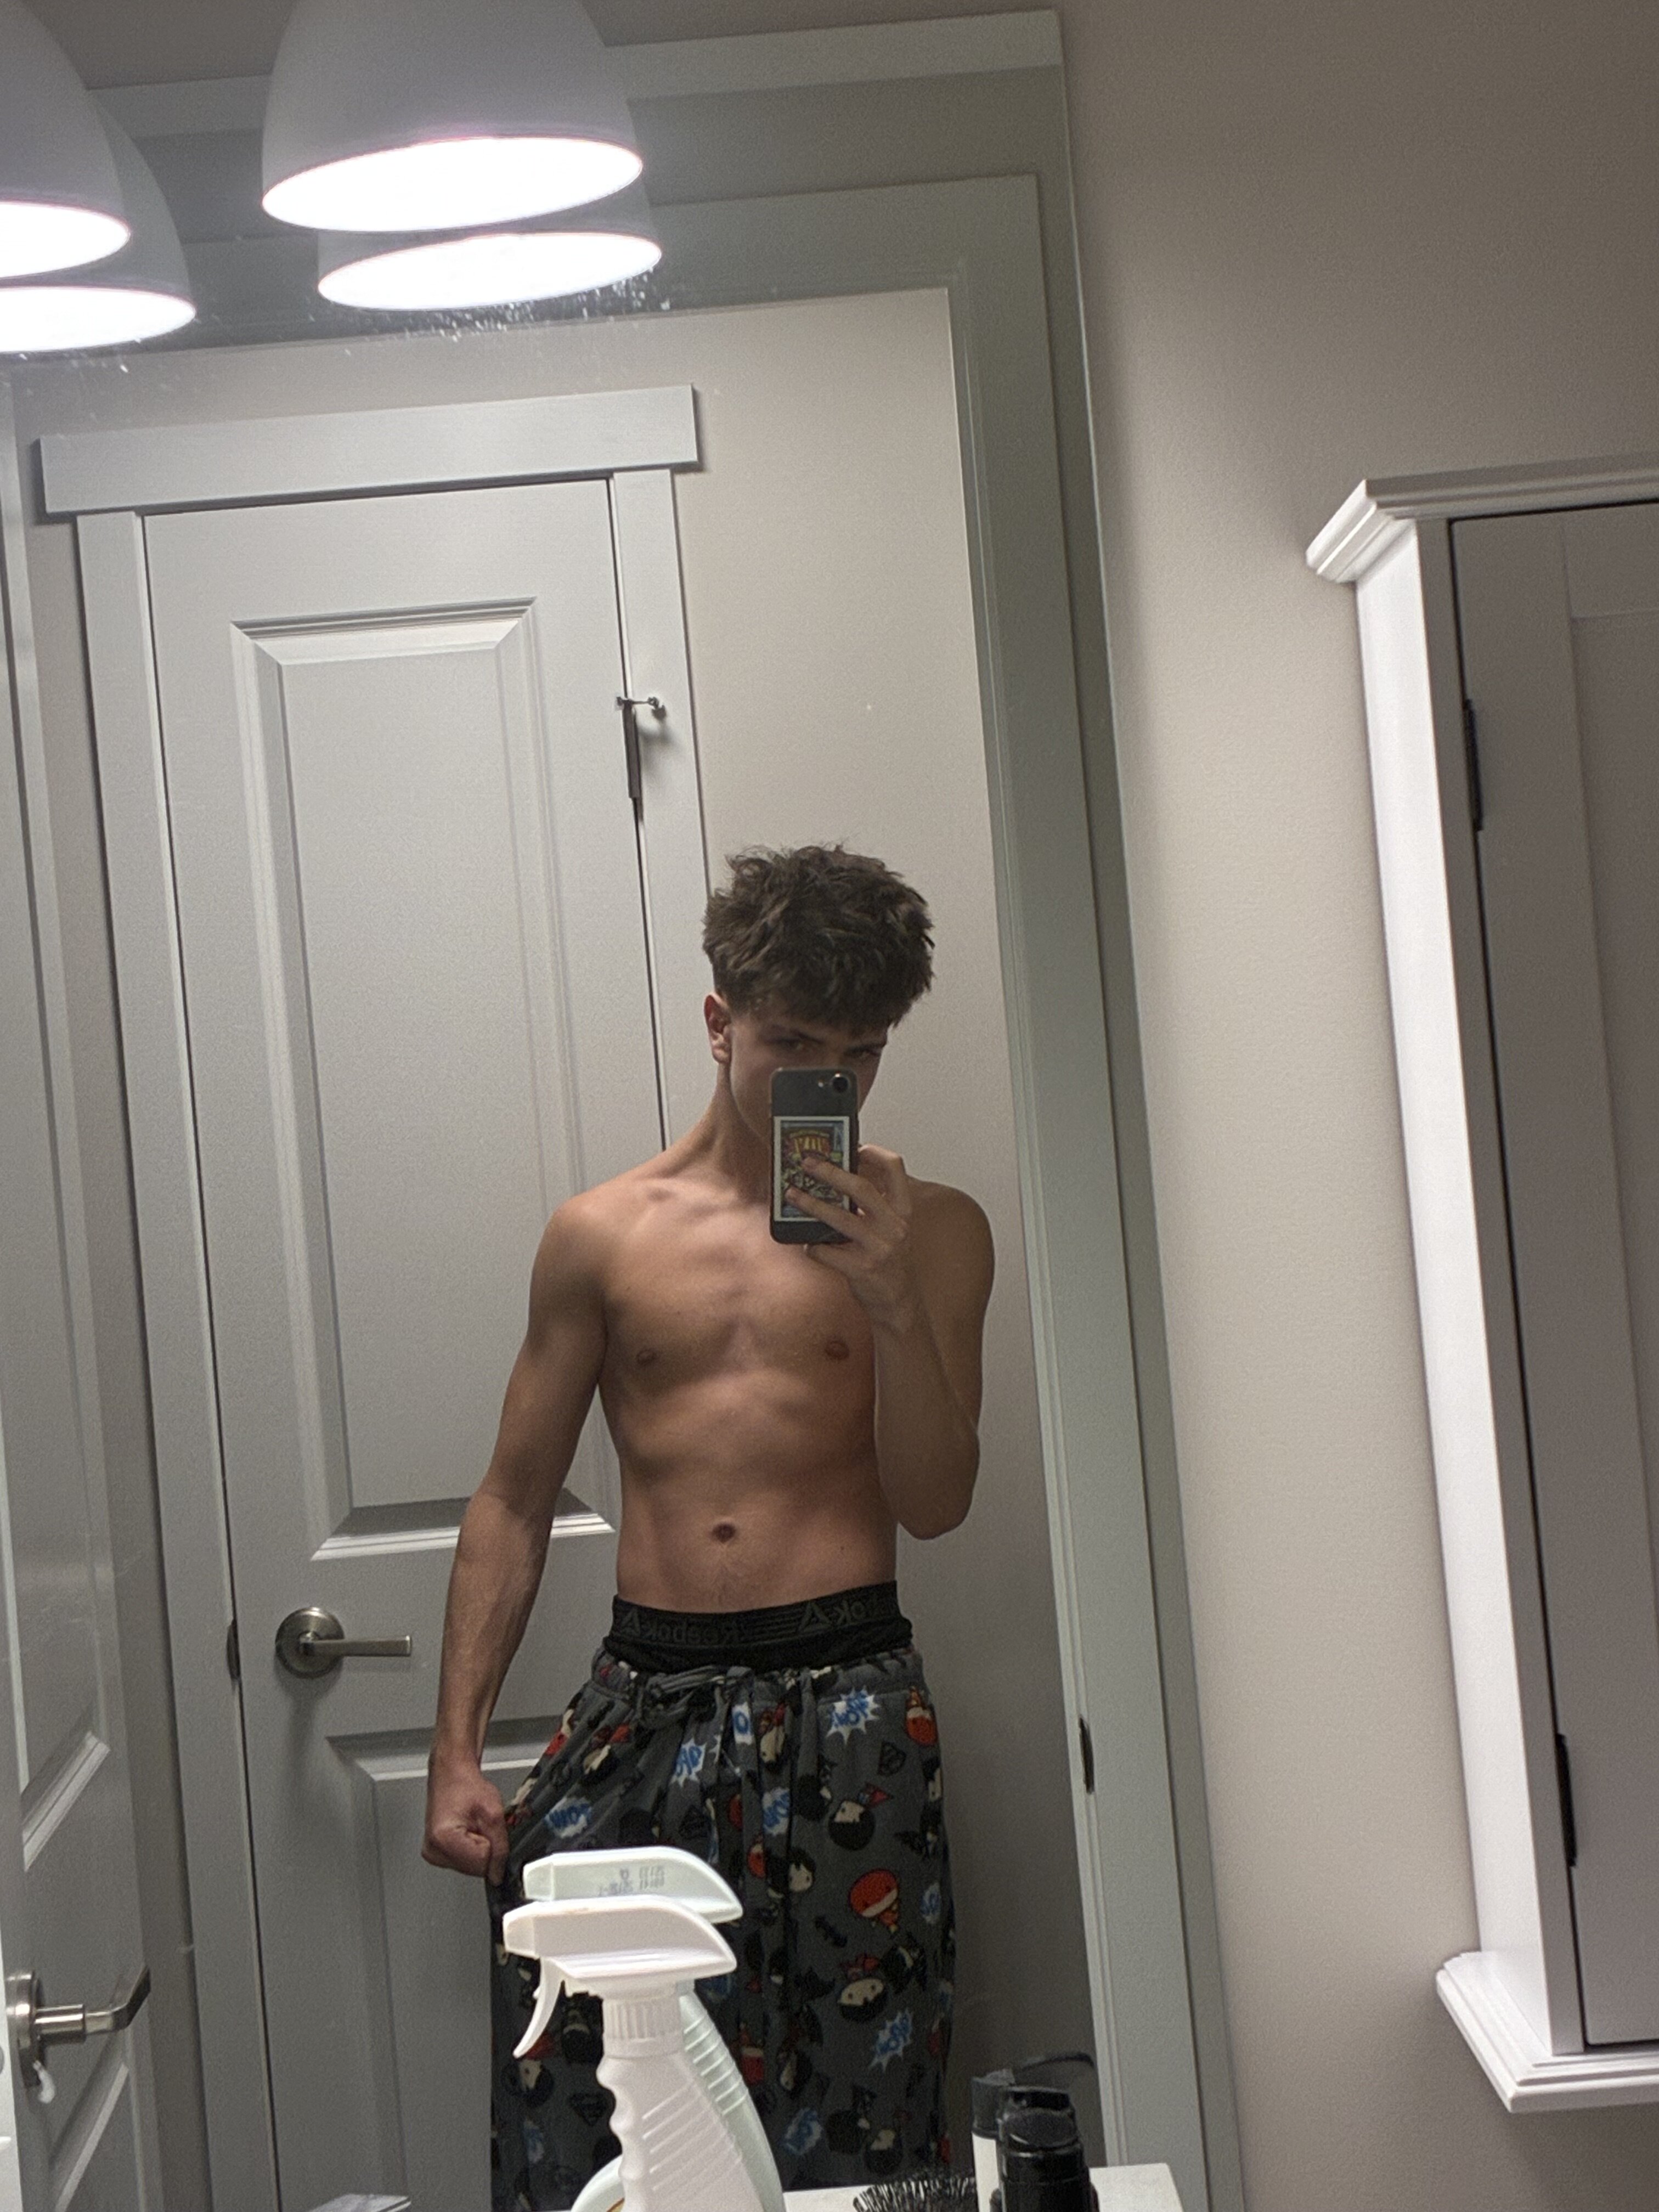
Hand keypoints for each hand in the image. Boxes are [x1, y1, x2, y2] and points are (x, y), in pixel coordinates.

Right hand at [423, 1754, 508, 1882]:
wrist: (451, 1774)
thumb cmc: (466, 1785)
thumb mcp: (493, 1814)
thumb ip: (500, 1847)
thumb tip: (499, 1874)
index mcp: (444, 1839)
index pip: (481, 1864)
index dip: (492, 1846)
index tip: (487, 1828)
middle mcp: (433, 1850)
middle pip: (474, 1868)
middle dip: (484, 1849)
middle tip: (479, 1824)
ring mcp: (432, 1853)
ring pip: (469, 1867)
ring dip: (477, 1849)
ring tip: (471, 1825)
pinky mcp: (434, 1852)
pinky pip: (461, 1861)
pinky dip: (469, 1850)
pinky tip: (465, 1830)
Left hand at [785, 1143, 919, 1327]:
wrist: (897, 1302)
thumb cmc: (889, 1261)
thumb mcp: (891, 1228)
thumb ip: (874, 1205)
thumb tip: (839, 1177)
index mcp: (903, 1211)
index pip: (895, 1168)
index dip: (874, 1152)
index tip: (853, 1146)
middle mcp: (894, 1226)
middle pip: (862, 1188)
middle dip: (831, 1172)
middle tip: (807, 1163)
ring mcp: (879, 1248)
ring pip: (840, 1218)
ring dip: (811, 1203)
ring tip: (791, 1194)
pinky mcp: (861, 1269)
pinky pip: (826, 1251)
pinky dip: (812, 1246)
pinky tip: (808, 1244)